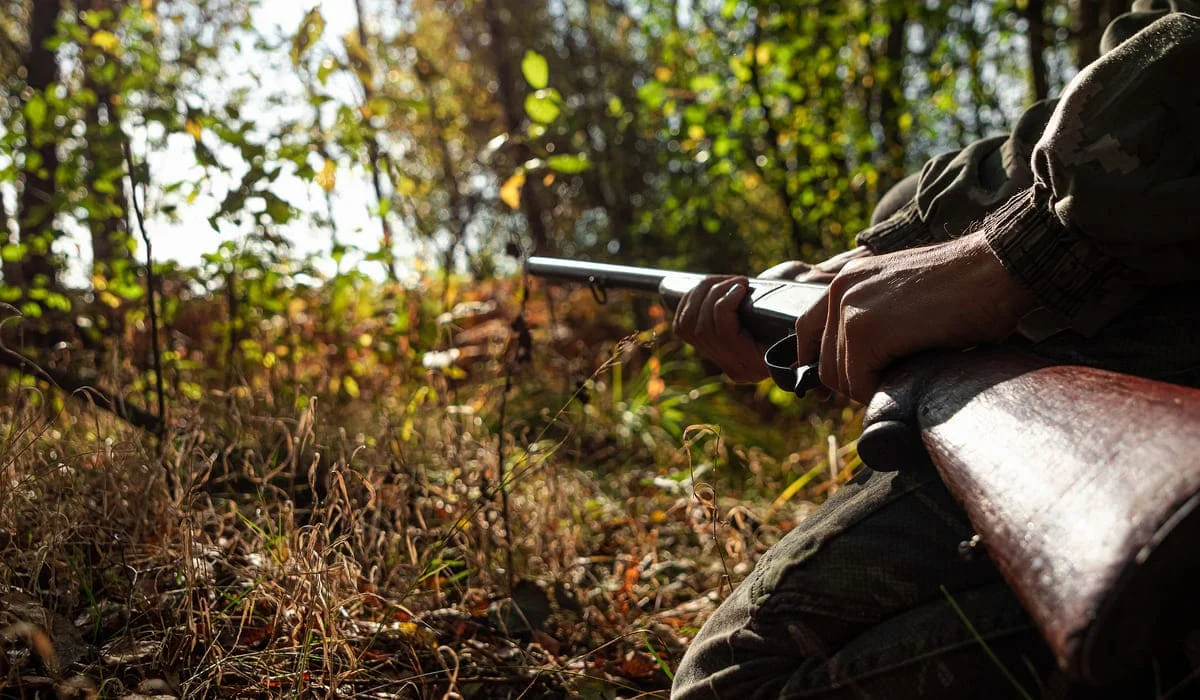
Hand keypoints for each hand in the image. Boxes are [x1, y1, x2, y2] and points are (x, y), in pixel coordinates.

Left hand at [672, 248, 873, 382]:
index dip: (724, 305)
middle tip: (735, 280)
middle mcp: (737, 368)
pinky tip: (706, 288)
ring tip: (722, 280)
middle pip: (702, 328)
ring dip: (700, 295)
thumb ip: (807, 321)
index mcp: (760, 364)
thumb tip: (813, 333)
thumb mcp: (812, 312)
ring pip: (688, 327)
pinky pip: (682, 328)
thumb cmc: (811, 305)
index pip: (723, 334)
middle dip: (713, 294)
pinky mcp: (709, 347)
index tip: (742, 284)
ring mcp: (721, 359)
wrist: (805, 310)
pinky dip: (687, 303)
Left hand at [793, 233, 1036, 402]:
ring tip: (907, 374)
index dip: (819, 364)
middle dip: (853, 383)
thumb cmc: (967, 290)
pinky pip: (858, 381)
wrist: (998, 269)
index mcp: (847, 280)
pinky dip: (880, 390)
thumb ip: (875, 321)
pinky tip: (909, 374)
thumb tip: (859, 367)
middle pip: (824, 363)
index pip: (807, 332)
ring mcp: (849, 308)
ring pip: (839, 377)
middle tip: (889, 384)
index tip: (833, 389)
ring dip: (871, 387)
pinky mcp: (864, 330)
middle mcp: (840, 289)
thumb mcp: (905, 299)